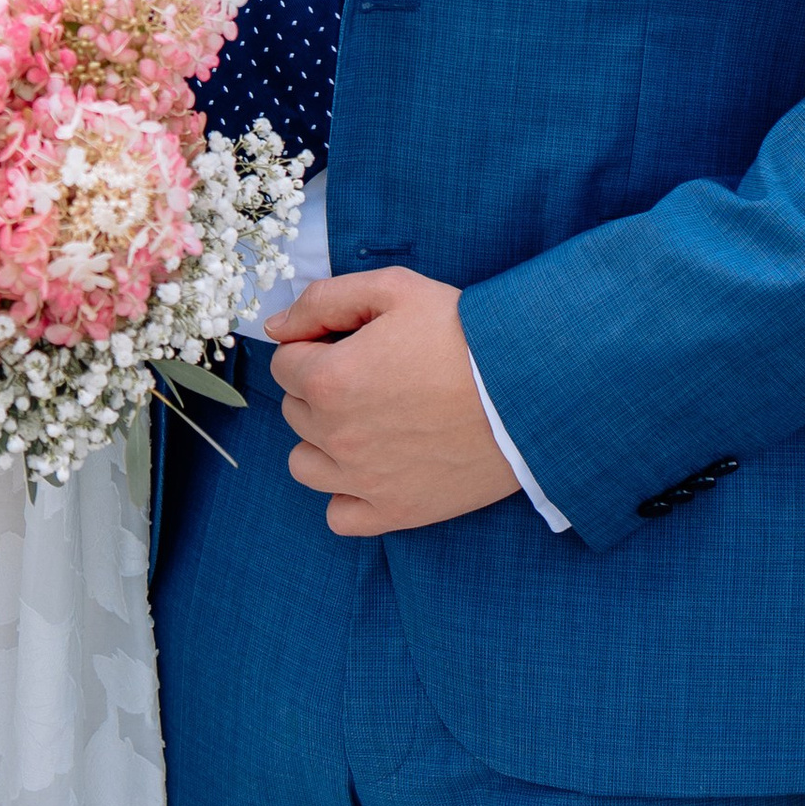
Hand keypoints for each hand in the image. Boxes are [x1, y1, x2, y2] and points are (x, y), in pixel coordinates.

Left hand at [268, 267, 520, 536]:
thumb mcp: (394, 290)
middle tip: (373, 375)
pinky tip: (374, 466)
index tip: (351, 343)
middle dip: (320, 388)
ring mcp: (364, 480)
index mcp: (329, 380)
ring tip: (368, 421)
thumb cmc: (464, 333)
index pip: (285, 363)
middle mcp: (337, 435)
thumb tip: (274, 327)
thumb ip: (323, 301)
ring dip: (323, 442)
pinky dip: (347, 494)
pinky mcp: (396, 510)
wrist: (530, 387)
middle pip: (295, 410)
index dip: (314, 346)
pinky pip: (338, 516)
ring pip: (305, 465)